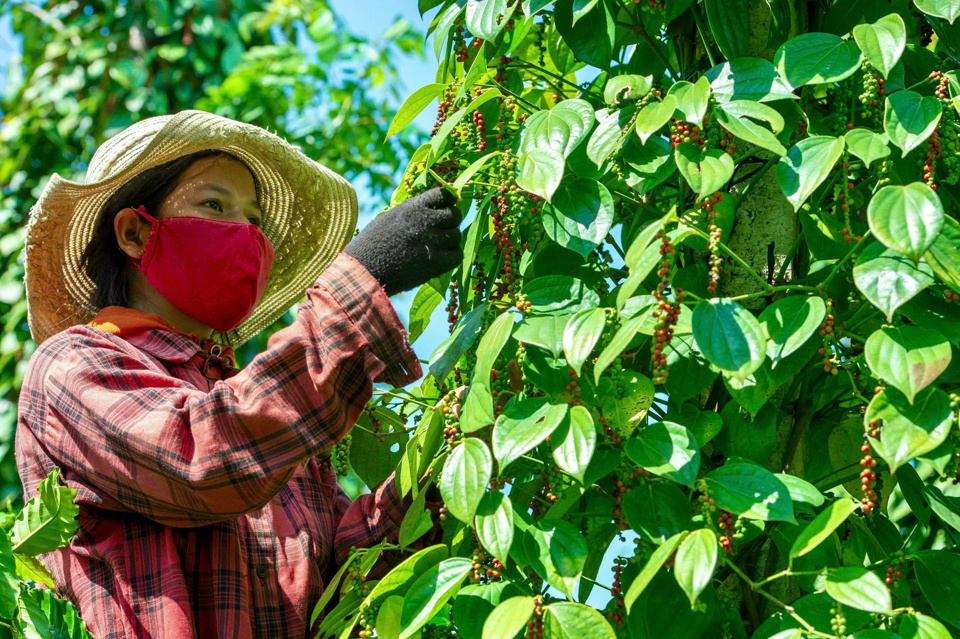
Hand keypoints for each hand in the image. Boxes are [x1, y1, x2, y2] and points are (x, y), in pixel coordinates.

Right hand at [344, 187, 462, 295]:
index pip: (444, 195)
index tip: (444, 209)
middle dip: (451, 222)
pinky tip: (440, 259)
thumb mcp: (389, 218)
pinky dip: (452, 257)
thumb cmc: (371, 245)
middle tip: (442, 231)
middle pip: (455, 215)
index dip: (447, 202)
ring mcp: (432, 242)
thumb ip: (412, 212)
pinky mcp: (435, 263)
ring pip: (456, 235)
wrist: (364, 272)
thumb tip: (432, 210)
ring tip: (436, 247)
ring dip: (450, 241)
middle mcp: (425, 221)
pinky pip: (457, 255)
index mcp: (413, 207)